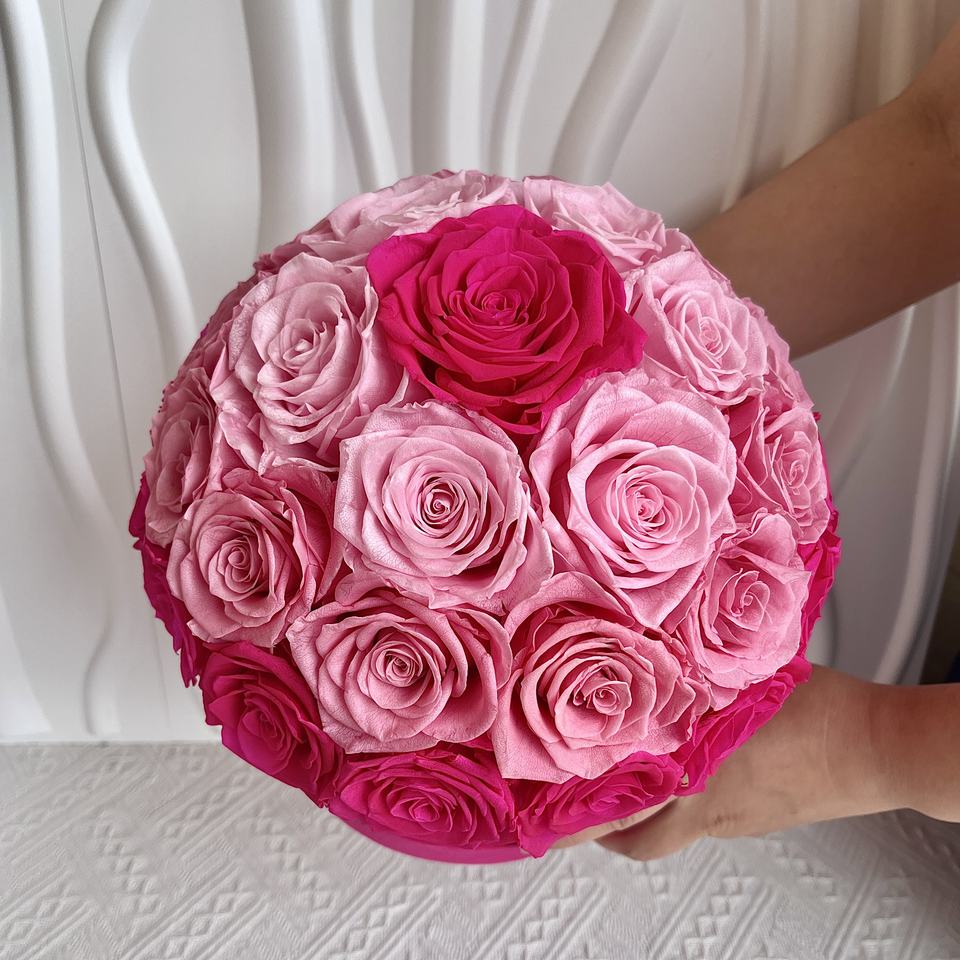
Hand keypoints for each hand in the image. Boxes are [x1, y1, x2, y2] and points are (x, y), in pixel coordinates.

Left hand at [554, 666, 907, 858]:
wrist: (873, 747)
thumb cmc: (818, 712)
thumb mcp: (738, 679)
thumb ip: (690, 673)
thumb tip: (654, 651)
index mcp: (693, 774)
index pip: (616, 804)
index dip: (574, 806)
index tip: (542, 799)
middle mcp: (705, 807)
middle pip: (635, 838)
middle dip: (598, 827)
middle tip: (574, 805)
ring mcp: (730, 820)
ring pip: (666, 833)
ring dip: (639, 816)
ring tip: (619, 787)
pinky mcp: (752, 819)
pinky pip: (700, 821)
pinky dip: (679, 803)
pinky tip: (683, 771)